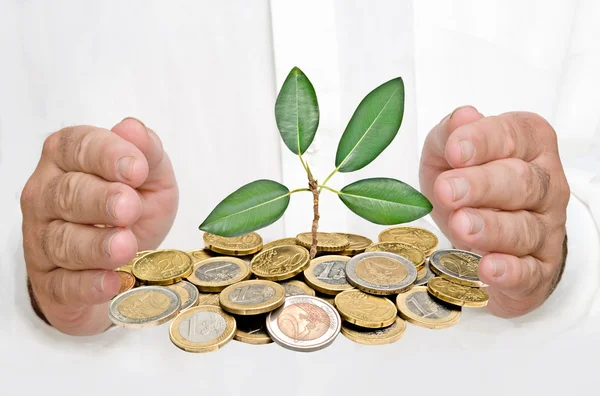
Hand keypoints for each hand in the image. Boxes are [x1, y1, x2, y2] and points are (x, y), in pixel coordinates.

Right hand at [21, 118, 177, 334]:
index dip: (107, 156)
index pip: (78, 147)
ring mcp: (42, 239)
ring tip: (125, 246)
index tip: (137, 169)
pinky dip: (88, 284)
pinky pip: (63, 284)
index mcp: (68, 158)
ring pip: (61, 240)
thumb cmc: (132, 211)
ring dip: (95, 244)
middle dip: (99, 200)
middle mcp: (47, 194)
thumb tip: (133, 128)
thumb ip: (148, 154)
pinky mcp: (50, 282)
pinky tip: (111, 281)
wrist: (122, 264)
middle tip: (129, 207)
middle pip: (66, 194)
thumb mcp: (152, 179)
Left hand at [419, 106, 569, 316]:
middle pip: (521, 182)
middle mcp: (545, 185)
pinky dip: (510, 271)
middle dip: (482, 185)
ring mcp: (546, 229)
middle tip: (448, 190)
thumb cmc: (469, 188)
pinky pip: (530, 272)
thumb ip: (450, 135)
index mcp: (528, 146)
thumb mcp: (448, 156)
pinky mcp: (539, 269)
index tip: (456, 149)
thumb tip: (462, 117)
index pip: (514, 135)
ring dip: (492, 228)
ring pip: (524, 228)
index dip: (484, 141)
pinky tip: (489, 267)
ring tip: (461, 226)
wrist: (483, 237)